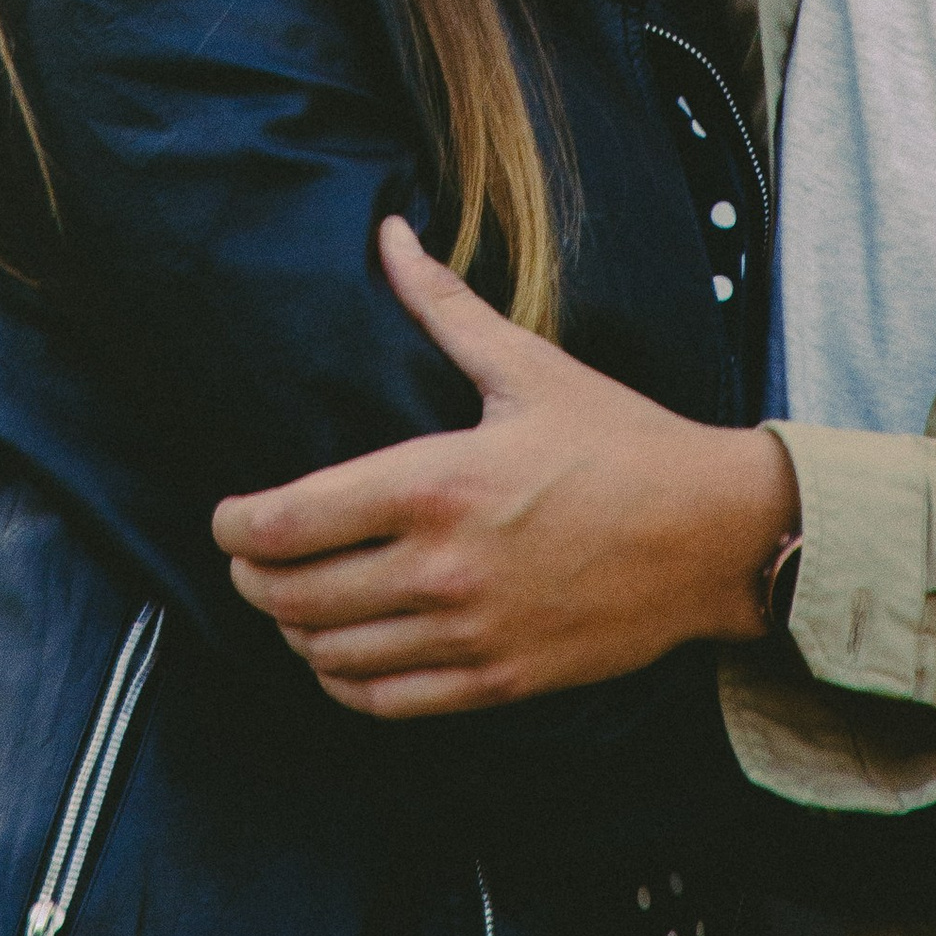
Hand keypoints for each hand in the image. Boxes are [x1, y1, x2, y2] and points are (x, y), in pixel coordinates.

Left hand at [211, 214, 798, 716]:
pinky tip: (339, 652)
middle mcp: (442, 567)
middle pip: (293, 596)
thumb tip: (389, 235)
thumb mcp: (528, 365)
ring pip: (330, 654)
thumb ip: (443, 307)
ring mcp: (468, 634)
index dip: (235, 528)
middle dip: (251, 579)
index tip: (225, 519)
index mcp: (437, 482)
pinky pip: (384, 701)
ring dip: (292, 631)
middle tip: (246, 559)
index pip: (291, 521)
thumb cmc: (620, 441)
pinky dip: (342, 682)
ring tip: (290, 601)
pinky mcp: (496, 682)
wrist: (710, 535)